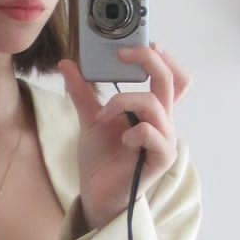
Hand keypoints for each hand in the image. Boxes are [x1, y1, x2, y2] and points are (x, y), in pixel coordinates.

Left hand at [56, 44, 191, 229]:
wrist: (97, 194)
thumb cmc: (102, 160)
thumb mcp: (89, 119)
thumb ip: (83, 92)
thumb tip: (67, 63)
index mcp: (151, 110)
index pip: (172, 77)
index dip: (162, 58)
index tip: (138, 44)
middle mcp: (163, 122)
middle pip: (172, 80)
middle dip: (149, 60)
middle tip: (122, 55)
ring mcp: (164, 140)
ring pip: (154, 103)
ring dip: (123, 102)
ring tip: (103, 116)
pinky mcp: (161, 158)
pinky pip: (152, 133)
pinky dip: (133, 131)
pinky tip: (121, 142)